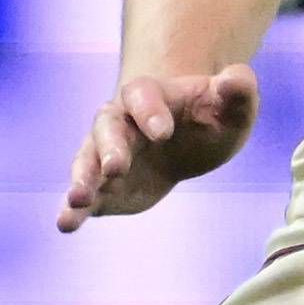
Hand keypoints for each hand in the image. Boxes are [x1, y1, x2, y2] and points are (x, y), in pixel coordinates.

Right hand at [59, 66, 261, 228]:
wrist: (186, 140)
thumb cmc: (210, 117)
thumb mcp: (233, 107)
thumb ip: (238, 91)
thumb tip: (235, 80)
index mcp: (150, 96)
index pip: (141, 95)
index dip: (149, 111)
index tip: (164, 133)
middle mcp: (119, 122)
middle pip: (106, 128)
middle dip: (109, 148)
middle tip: (116, 168)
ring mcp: (106, 155)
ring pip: (87, 161)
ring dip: (81, 179)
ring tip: (76, 200)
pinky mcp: (104, 188)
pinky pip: (85, 196)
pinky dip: (74, 209)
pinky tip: (66, 224)